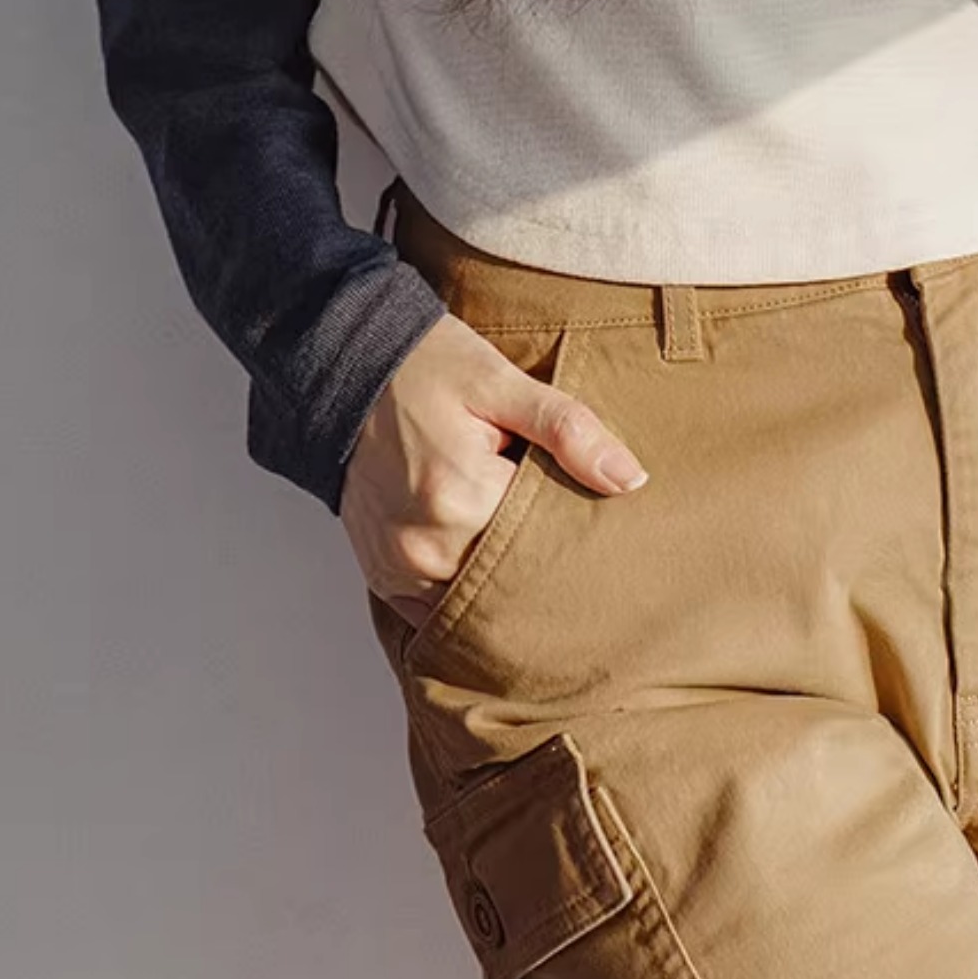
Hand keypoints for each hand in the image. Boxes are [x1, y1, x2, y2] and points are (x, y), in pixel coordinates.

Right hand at [339, 309, 650, 624]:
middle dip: (543, 562)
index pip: (548, 538)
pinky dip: (467, 593)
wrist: (345, 372)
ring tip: (524, 546)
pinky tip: (487, 565)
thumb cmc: (427, 368)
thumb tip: (631, 480)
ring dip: (505, 583)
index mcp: (463, 497)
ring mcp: (400, 568)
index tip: (590, 513)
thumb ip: (568, 430)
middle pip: (515, 579)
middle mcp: (426, 546)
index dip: (574, 526)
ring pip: (479, 603)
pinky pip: (439, 610)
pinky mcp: (384, 578)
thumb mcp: (500, 381)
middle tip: (568, 537)